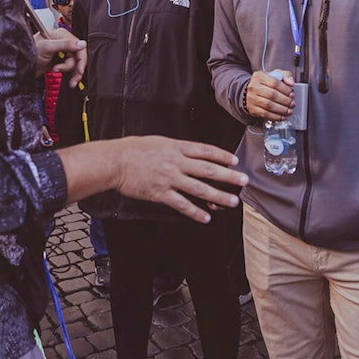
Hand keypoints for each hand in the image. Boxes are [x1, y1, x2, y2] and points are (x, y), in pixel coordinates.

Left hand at [34, 30, 86, 86]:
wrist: (20, 66)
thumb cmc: (29, 52)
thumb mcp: (47, 47)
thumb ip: (65, 45)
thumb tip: (81, 44)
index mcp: (61, 35)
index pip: (78, 46)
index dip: (81, 58)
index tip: (80, 69)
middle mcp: (63, 43)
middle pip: (78, 56)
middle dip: (75, 67)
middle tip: (75, 76)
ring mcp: (61, 53)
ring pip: (75, 64)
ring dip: (70, 72)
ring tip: (58, 72)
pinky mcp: (60, 62)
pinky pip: (71, 69)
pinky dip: (70, 75)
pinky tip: (69, 79)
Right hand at [113, 137, 248, 222]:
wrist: (115, 161)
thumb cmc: (134, 150)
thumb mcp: (159, 142)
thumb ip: (177, 149)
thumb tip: (193, 155)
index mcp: (177, 148)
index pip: (206, 151)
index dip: (222, 156)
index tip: (235, 161)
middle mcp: (176, 163)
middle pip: (208, 170)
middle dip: (229, 177)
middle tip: (243, 181)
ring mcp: (169, 179)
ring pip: (199, 188)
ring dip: (218, 196)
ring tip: (232, 202)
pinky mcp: (160, 193)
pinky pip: (182, 204)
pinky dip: (195, 212)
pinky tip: (206, 217)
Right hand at [244, 70, 293, 122]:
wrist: (251, 92)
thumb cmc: (266, 83)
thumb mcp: (276, 75)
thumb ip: (286, 75)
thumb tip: (291, 83)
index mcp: (260, 76)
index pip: (275, 83)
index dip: (285, 90)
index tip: (292, 95)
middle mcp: (254, 87)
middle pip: (272, 95)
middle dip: (285, 101)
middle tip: (292, 104)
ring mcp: (252, 98)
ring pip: (269, 105)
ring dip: (282, 110)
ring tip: (289, 111)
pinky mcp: (252, 108)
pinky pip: (265, 114)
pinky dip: (275, 117)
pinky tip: (282, 117)